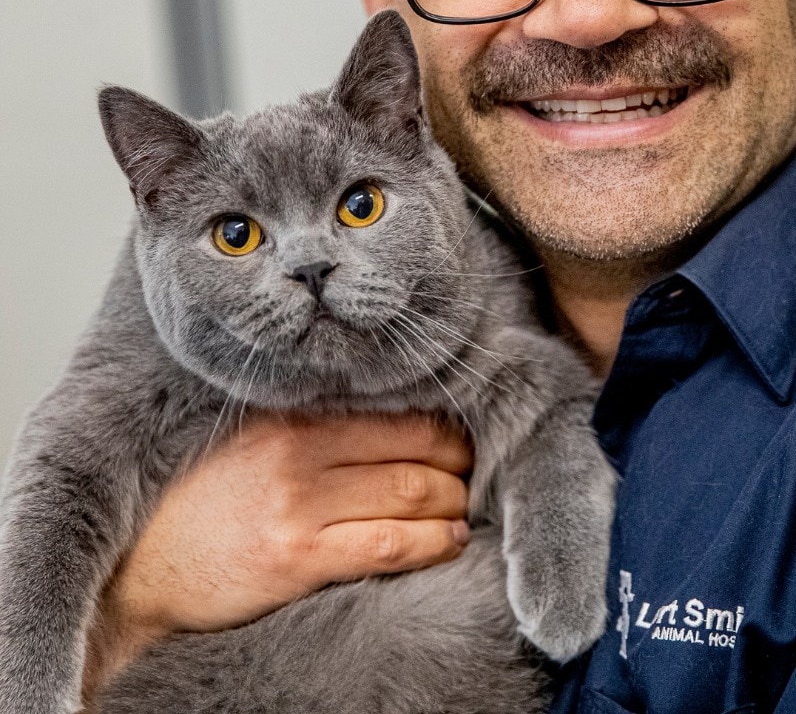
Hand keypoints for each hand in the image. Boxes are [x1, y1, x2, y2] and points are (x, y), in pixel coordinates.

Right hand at [83, 412, 471, 696]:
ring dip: (454, 504)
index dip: (445, 427)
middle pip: (415, 450)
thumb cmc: (201, 500)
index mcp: (292, 415)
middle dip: (459, 464)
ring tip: (463, 510)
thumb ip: (314, 424)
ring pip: (412, 494)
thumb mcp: (253, 440)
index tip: (461, 439)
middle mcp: (299, 451)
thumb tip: (393, 421)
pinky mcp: (297, 559)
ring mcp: (299, 506)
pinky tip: (449, 542)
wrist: (139, 569)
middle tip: (471, 474)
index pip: (397, 411)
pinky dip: (431, 543)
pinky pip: (387, 545)